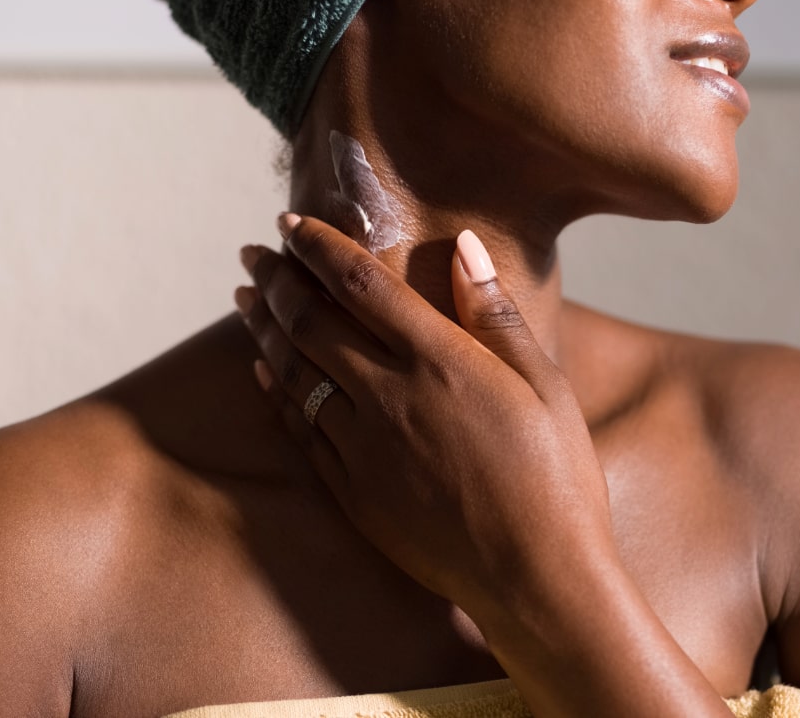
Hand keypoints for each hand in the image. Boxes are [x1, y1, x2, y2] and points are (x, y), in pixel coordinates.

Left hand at [236, 216, 735, 716]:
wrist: (535, 578)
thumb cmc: (555, 477)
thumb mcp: (544, 386)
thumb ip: (496, 316)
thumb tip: (465, 248)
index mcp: (440, 361)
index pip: (361, 284)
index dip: (319, 246)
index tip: (290, 222)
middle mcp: (390, 397)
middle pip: (311, 323)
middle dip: (276, 281)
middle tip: (253, 255)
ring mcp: (364, 448)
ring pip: (294, 373)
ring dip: (263, 330)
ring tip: (243, 300)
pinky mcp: (355, 492)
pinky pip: (301, 431)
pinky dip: (276, 394)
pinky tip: (264, 374)